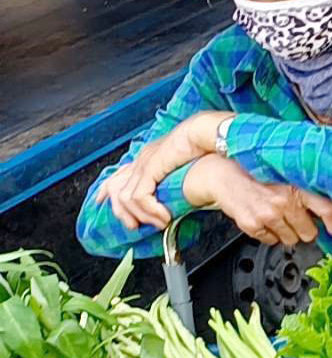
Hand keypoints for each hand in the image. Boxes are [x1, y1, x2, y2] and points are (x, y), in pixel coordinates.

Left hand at [94, 112, 233, 229]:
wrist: (204, 132)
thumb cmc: (201, 145)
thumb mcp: (183, 162)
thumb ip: (175, 175)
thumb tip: (178, 189)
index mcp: (148, 156)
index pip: (118, 174)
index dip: (107, 190)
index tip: (102, 201)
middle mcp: (141, 159)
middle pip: (115, 188)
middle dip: (120, 211)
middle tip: (133, 225)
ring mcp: (144, 163)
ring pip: (126, 198)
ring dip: (141, 215)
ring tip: (156, 224)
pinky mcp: (150, 169)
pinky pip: (140, 197)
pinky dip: (151, 211)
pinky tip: (165, 217)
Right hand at [183, 156, 331, 245]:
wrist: (223, 173)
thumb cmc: (257, 172)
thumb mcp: (287, 174)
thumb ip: (308, 189)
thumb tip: (330, 208)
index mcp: (299, 185)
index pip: (329, 210)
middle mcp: (285, 200)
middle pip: (310, 232)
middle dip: (307, 229)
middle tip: (298, 218)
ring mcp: (268, 214)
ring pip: (292, 240)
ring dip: (288, 232)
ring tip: (279, 216)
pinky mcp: (252, 225)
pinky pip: (271, 241)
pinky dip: (270, 234)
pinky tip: (265, 219)